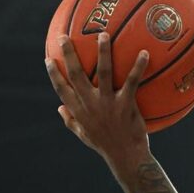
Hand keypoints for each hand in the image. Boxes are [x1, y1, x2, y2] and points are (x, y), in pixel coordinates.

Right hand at [45, 32, 149, 169]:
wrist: (127, 157)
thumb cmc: (106, 146)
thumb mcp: (84, 136)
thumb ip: (71, 121)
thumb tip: (59, 109)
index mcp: (79, 111)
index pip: (61, 89)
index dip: (54, 73)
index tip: (48, 58)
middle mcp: (90, 104)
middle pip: (76, 74)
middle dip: (69, 54)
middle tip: (65, 37)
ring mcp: (108, 103)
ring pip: (103, 73)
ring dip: (103, 52)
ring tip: (103, 35)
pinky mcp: (126, 105)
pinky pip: (132, 82)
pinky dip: (138, 67)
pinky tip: (144, 53)